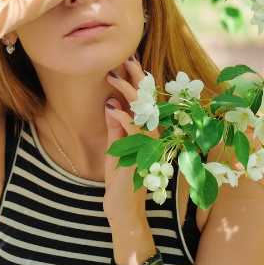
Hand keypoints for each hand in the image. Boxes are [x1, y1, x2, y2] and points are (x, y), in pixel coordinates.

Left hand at [102, 52, 160, 222]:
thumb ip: (116, 126)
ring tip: (111, 75)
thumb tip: (111, 102)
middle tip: (125, 55)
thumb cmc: (121, 179)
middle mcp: (153, 134)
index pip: (144, 99)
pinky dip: (122, 116)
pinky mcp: (141, 155)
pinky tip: (110, 106)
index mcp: (146, 130)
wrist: (123, 209)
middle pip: (147, 99)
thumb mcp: (116, 147)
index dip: (137, 78)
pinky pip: (134, 130)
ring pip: (143, 110)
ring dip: (126, 91)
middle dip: (136, 75)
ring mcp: (149, 144)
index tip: (127, 57)